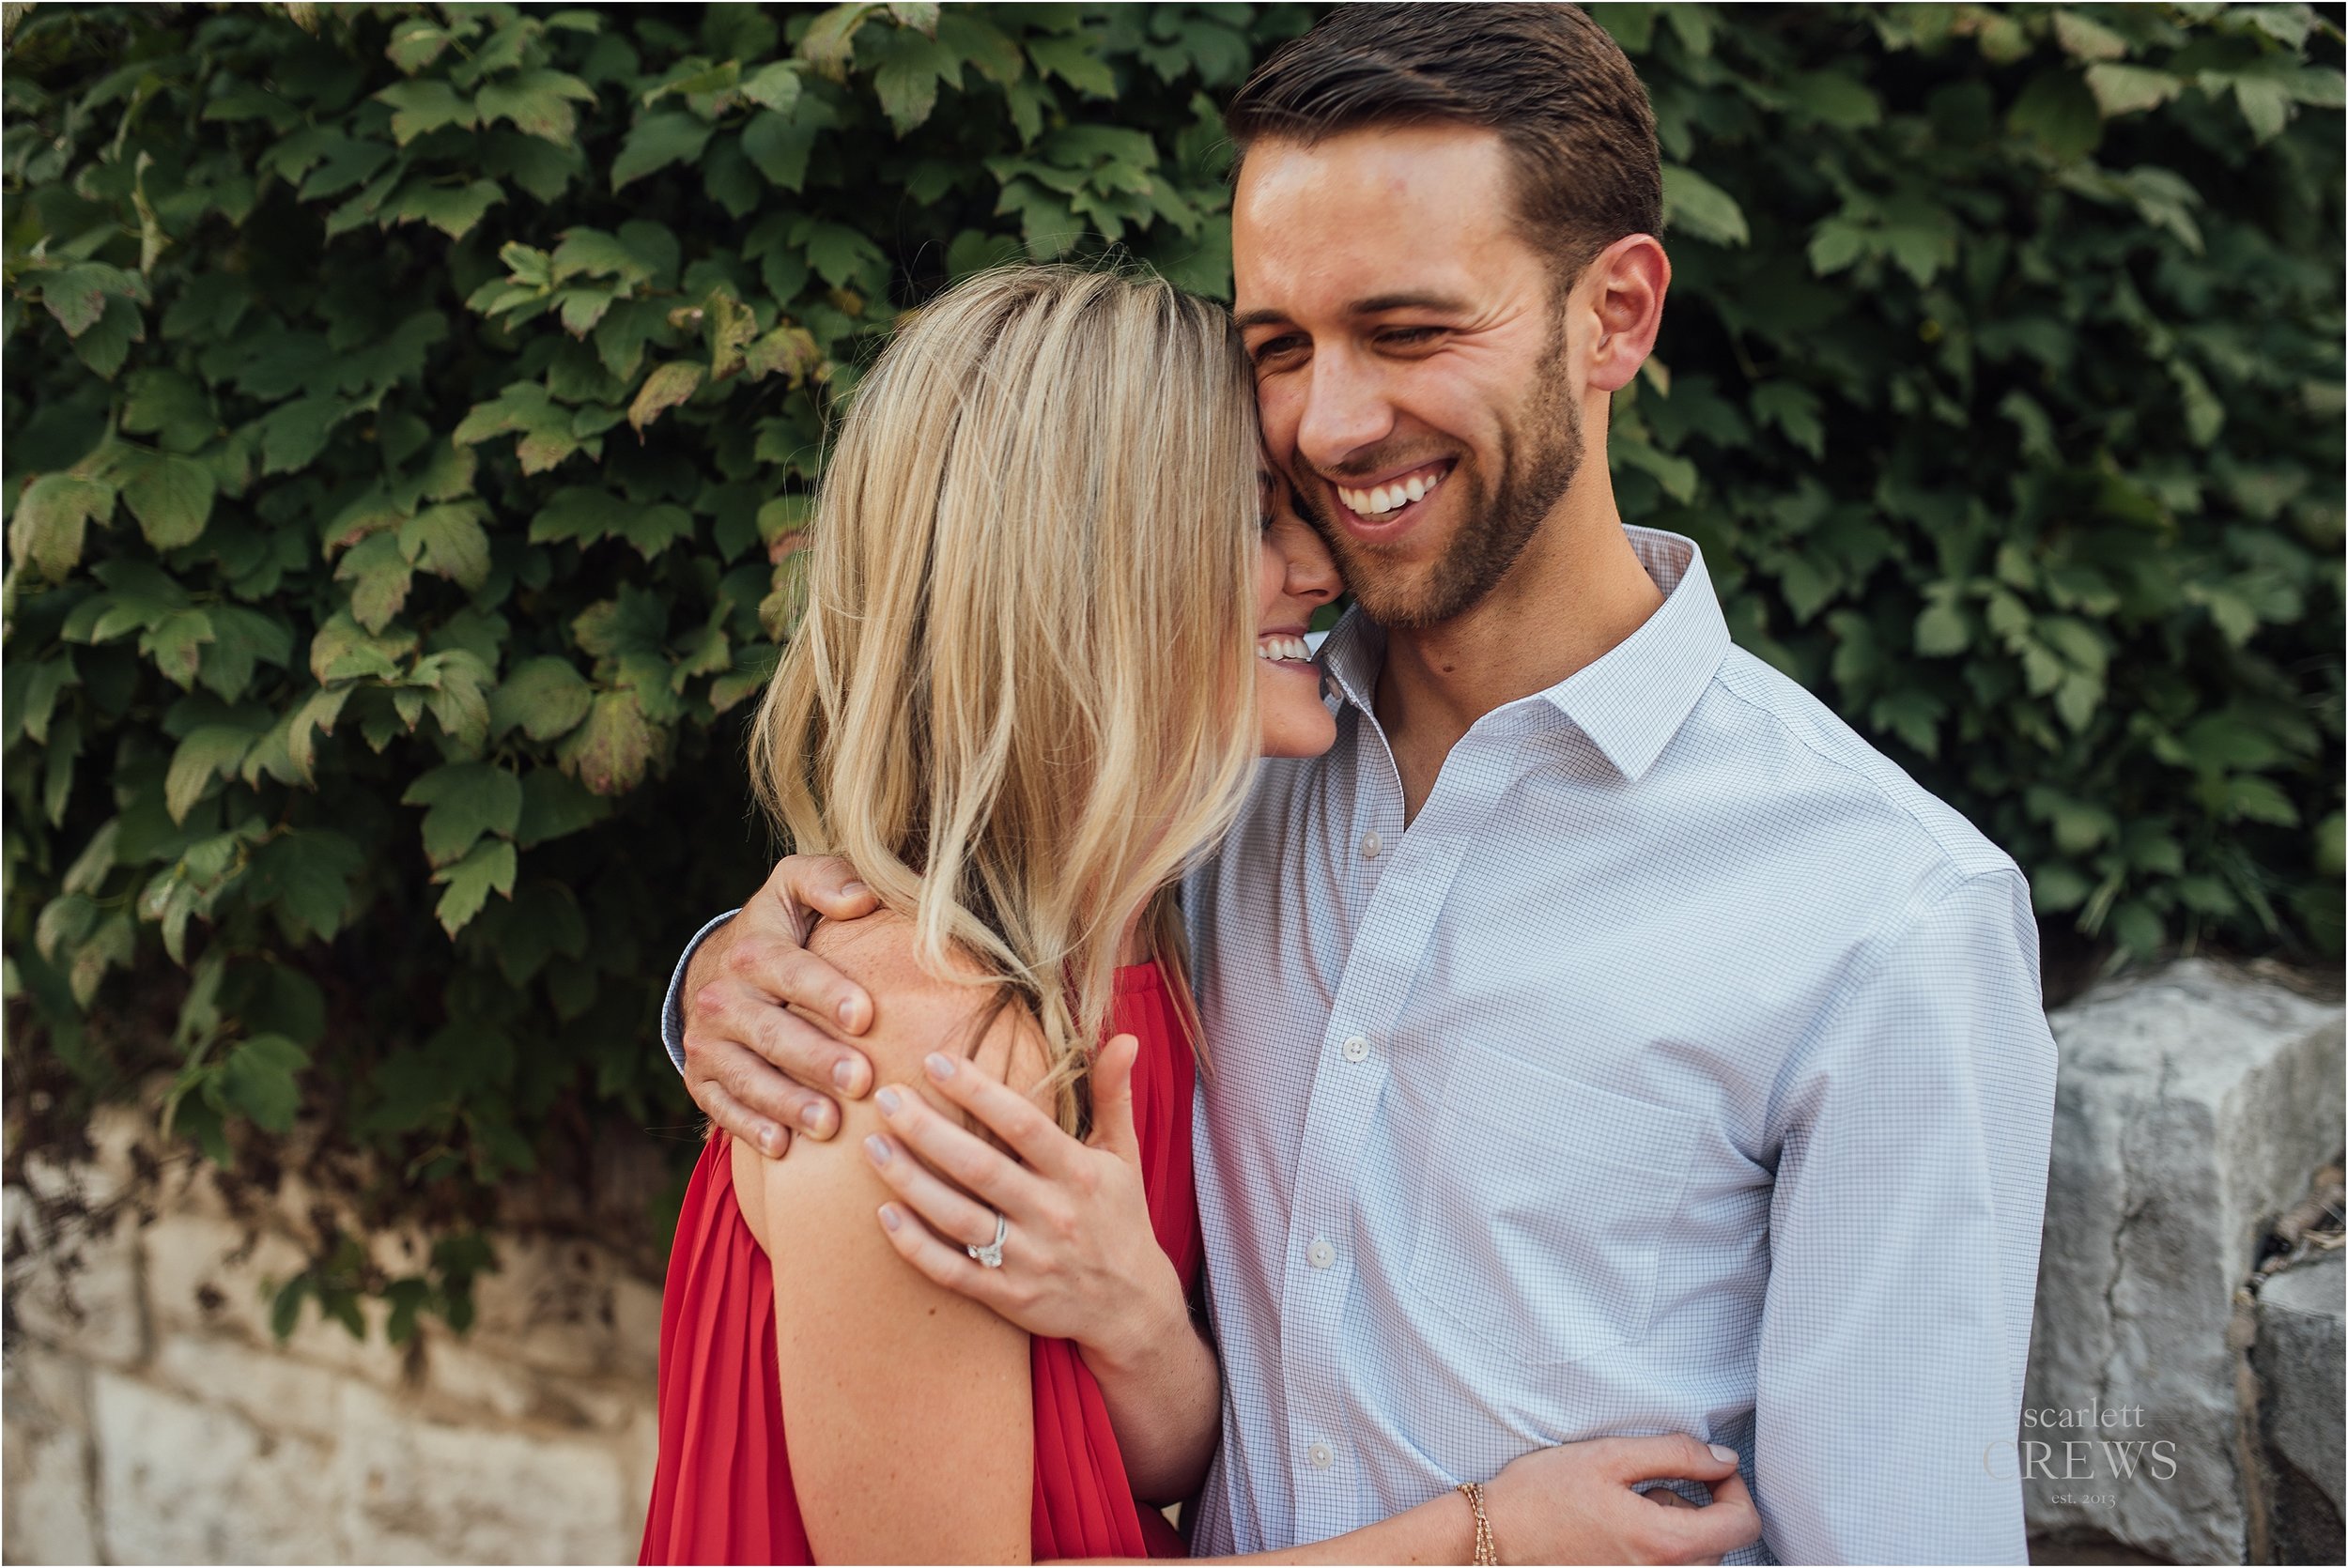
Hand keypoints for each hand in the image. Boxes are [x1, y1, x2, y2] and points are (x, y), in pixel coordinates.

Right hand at [682, 855, 881, 1154]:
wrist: (719, 970)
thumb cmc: (782, 930)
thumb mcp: (796, 889)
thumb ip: (828, 879)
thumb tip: (861, 897)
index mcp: (753, 950)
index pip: (790, 972)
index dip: (825, 992)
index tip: (863, 1015)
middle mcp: (723, 998)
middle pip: (771, 1033)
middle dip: (815, 1059)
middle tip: (860, 1081)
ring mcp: (709, 1043)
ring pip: (747, 1077)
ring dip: (786, 1102)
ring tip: (828, 1124)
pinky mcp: (701, 1080)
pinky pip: (722, 1108)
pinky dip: (749, 1128)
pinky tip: (782, 1145)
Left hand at [863, 1034, 1189, 1371]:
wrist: (1131, 1305)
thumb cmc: (1119, 1216)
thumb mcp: (1124, 1154)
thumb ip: (1114, 1095)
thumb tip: (1126, 1037)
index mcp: (1079, 1173)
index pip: (1023, 1125)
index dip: (978, 1092)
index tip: (934, 1061)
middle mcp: (1053, 1215)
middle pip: (980, 1168)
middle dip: (928, 1130)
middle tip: (885, 1096)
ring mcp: (1029, 1260)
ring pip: (958, 1219)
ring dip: (910, 1181)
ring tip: (872, 1144)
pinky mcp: (1009, 1298)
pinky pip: (953, 1272)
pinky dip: (916, 1246)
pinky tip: (884, 1213)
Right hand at [1484, 1434, 1759, 1564]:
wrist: (1494, 1536)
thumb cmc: (1543, 1494)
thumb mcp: (1610, 1456)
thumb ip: (1676, 1454)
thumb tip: (1724, 1460)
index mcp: (1664, 1542)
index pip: (1742, 1524)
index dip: (1735, 1489)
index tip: (1709, 1469)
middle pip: (1720, 1544)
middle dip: (1698, 1508)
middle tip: (1650, 1484)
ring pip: (1694, 1560)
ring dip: (1676, 1530)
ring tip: (1627, 1507)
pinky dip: (1655, 1547)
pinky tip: (1618, 1531)